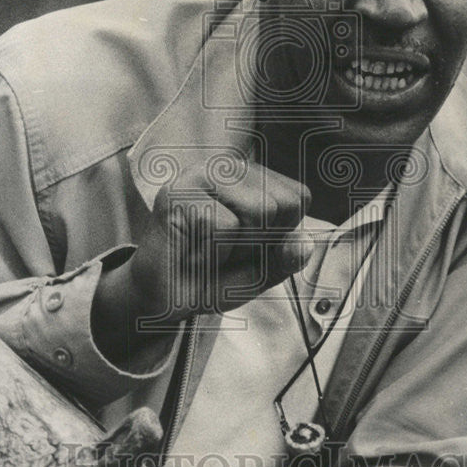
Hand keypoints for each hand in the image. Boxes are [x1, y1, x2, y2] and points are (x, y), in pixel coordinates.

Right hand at [92, 160, 312, 352]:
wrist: (160, 299)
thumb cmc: (209, 276)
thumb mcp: (260, 273)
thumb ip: (285, 258)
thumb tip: (306, 242)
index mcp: (252, 178)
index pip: (299, 198)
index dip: (279, 235)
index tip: (246, 246)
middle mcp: (228, 167)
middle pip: (283, 204)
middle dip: (259, 242)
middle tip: (224, 252)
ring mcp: (202, 174)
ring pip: (259, 211)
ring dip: (236, 248)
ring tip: (208, 251)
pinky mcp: (180, 192)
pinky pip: (224, 226)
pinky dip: (211, 253)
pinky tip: (190, 254)